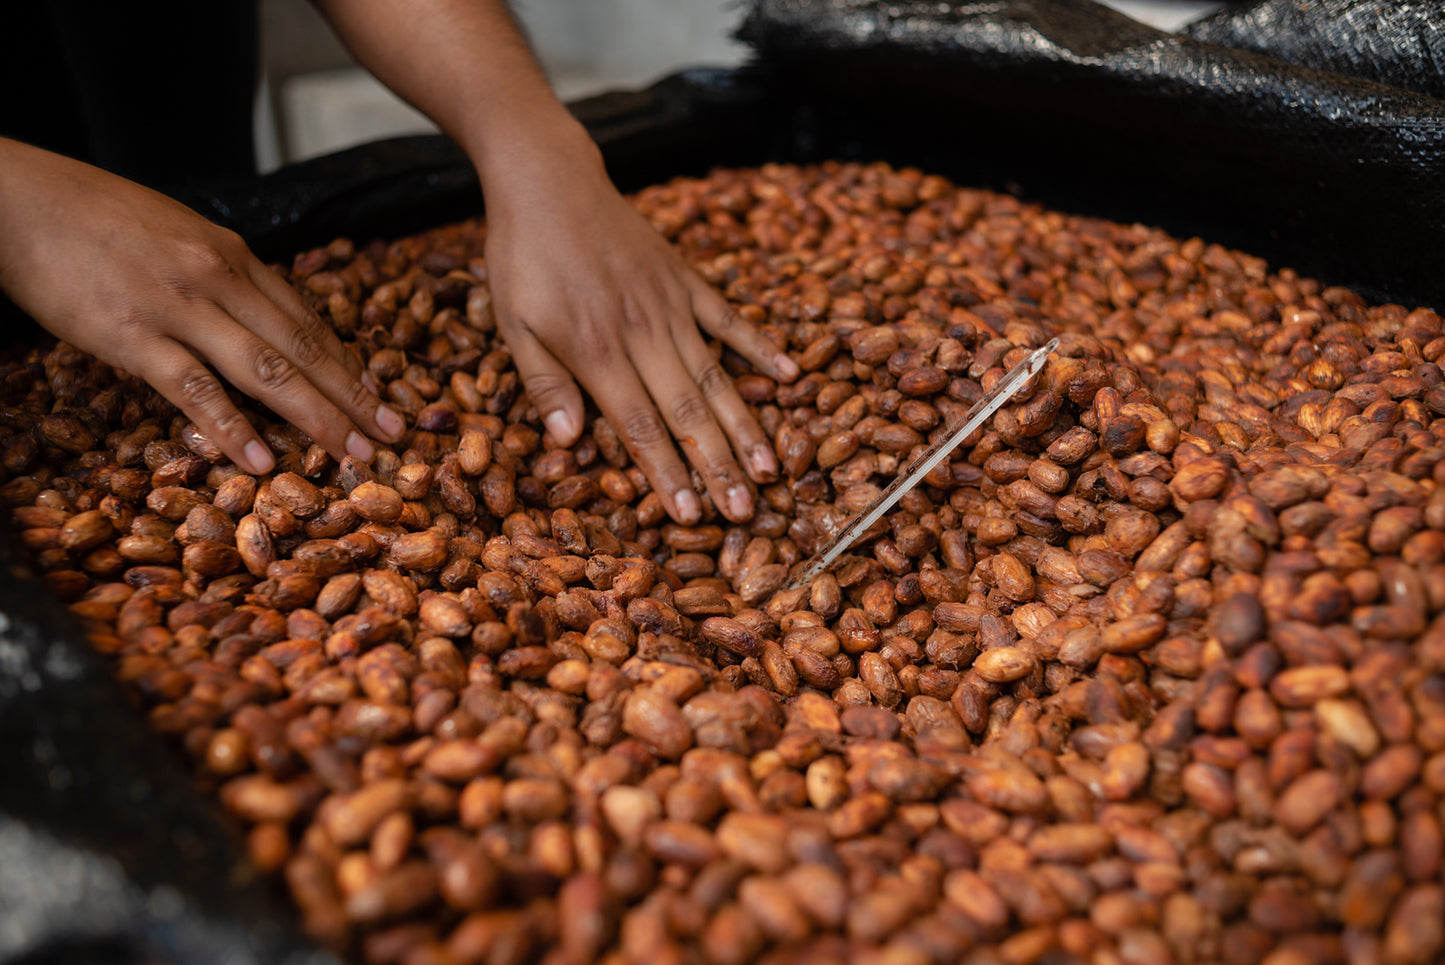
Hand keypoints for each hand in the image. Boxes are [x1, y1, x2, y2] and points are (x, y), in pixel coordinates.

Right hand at [0, 138, 403, 474]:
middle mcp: (219, 279)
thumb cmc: (96, 217)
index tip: (385, 399)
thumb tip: (259, 313)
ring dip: (317, 417)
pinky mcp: (133, 337)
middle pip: (303, 348)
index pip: (308, 320)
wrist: (20, 201)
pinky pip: (195, 390)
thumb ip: (224, 274)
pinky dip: (233, 428)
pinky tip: (262, 461)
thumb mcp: (179, 234)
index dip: (351, 365)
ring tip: (353, 455)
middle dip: (355, 397)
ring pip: (266, 370)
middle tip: (395, 437)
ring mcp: (178, 309)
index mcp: (234, 255)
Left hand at [480, 136, 798, 524]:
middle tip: (746, 510)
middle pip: (687, 410)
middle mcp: (642, 332)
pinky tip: (788, 378)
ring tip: (771, 467)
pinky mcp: (686, 280)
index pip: (640, 426)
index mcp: (597, 351)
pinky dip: (759, 348)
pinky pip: (729, 319)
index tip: (690, 515)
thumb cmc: (523, 258)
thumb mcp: (514, 324)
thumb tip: (570, 443)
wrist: (548, 178)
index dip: (667, 473)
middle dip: (718, 466)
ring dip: (745, 425)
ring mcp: (671, 305)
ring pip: (715, 374)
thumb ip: (546, 384)